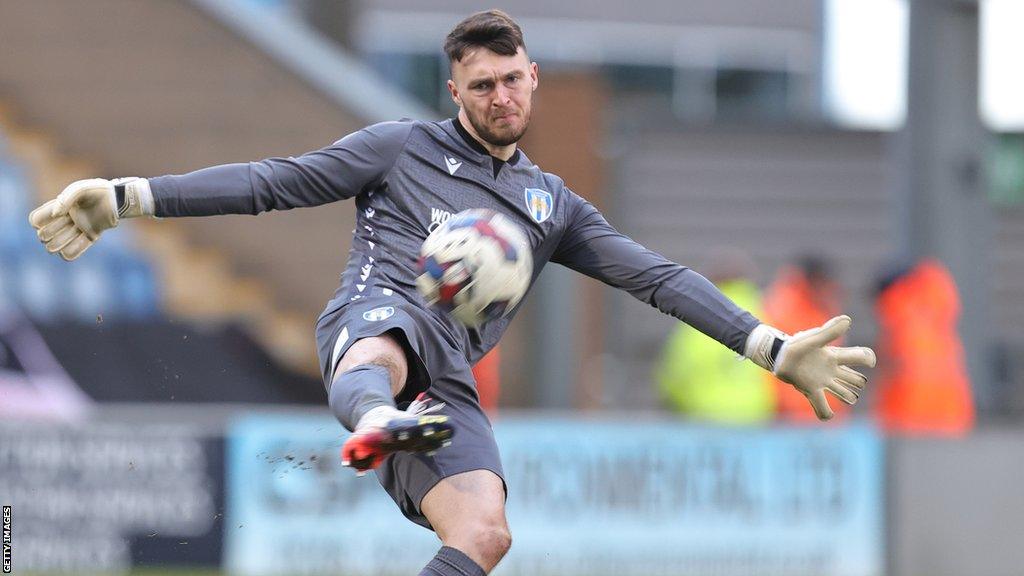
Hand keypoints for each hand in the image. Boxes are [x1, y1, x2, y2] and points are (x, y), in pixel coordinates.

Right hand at [28, 177, 150, 260]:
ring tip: (72, 233)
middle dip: (48, 234)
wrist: (117, 198)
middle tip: (65, 224)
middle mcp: (65, 220)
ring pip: (56, 246)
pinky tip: (75, 244)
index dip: (38, 221)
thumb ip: (65, 199)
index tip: (53, 215)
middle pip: (44, 235)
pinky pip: (74, 251)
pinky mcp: (91, 236)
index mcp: (58, 208)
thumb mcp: (79, 189)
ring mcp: (77, 229)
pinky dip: (71, 252)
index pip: (36, 219)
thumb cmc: (97, 190)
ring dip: (58, 244)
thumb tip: (56, 215)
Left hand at [774, 315, 876, 419]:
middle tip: (854, 382)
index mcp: (835, 356)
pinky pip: (822, 405)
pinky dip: (825, 412)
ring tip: (849, 397)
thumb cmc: (795, 344)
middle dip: (857, 382)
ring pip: (843, 392)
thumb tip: (848, 321)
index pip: (859, 356)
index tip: (869, 361)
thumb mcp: (813, 338)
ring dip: (848, 396)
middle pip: (854, 379)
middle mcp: (831, 370)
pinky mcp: (811, 390)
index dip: (868, 358)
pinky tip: (828, 415)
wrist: (777, 354)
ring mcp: (822, 381)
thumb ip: (829, 331)